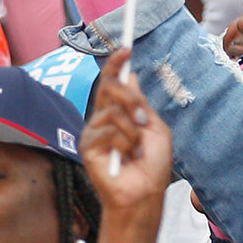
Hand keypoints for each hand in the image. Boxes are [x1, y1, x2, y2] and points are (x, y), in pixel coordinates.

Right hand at [82, 49, 173, 212]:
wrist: (145, 193)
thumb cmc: (152, 164)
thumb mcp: (155, 128)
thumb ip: (142, 103)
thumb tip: (132, 75)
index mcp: (119, 110)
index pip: (112, 81)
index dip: (116, 63)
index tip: (126, 49)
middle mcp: (103, 117)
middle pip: (108, 87)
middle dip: (130, 99)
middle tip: (143, 118)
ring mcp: (94, 131)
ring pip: (112, 112)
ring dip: (132, 131)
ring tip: (137, 149)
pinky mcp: (87, 146)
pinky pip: (107, 131)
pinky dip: (124, 143)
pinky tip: (126, 157)